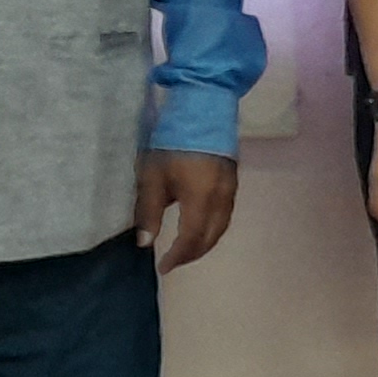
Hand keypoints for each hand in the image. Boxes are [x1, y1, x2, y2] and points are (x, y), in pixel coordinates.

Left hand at [135, 152, 238, 275]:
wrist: (202, 108)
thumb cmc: (172, 142)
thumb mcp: (152, 177)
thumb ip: (148, 212)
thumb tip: (145, 243)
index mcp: (201, 199)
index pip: (192, 239)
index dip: (178, 257)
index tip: (163, 267)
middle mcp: (221, 198)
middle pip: (211, 237)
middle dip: (193, 253)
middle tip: (174, 262)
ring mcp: (230, 188)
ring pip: (222, 226)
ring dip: (204, 242)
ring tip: (186, 249)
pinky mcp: (232, 179)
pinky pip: (225, 214)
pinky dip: (212, 228)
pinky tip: (199, 225)